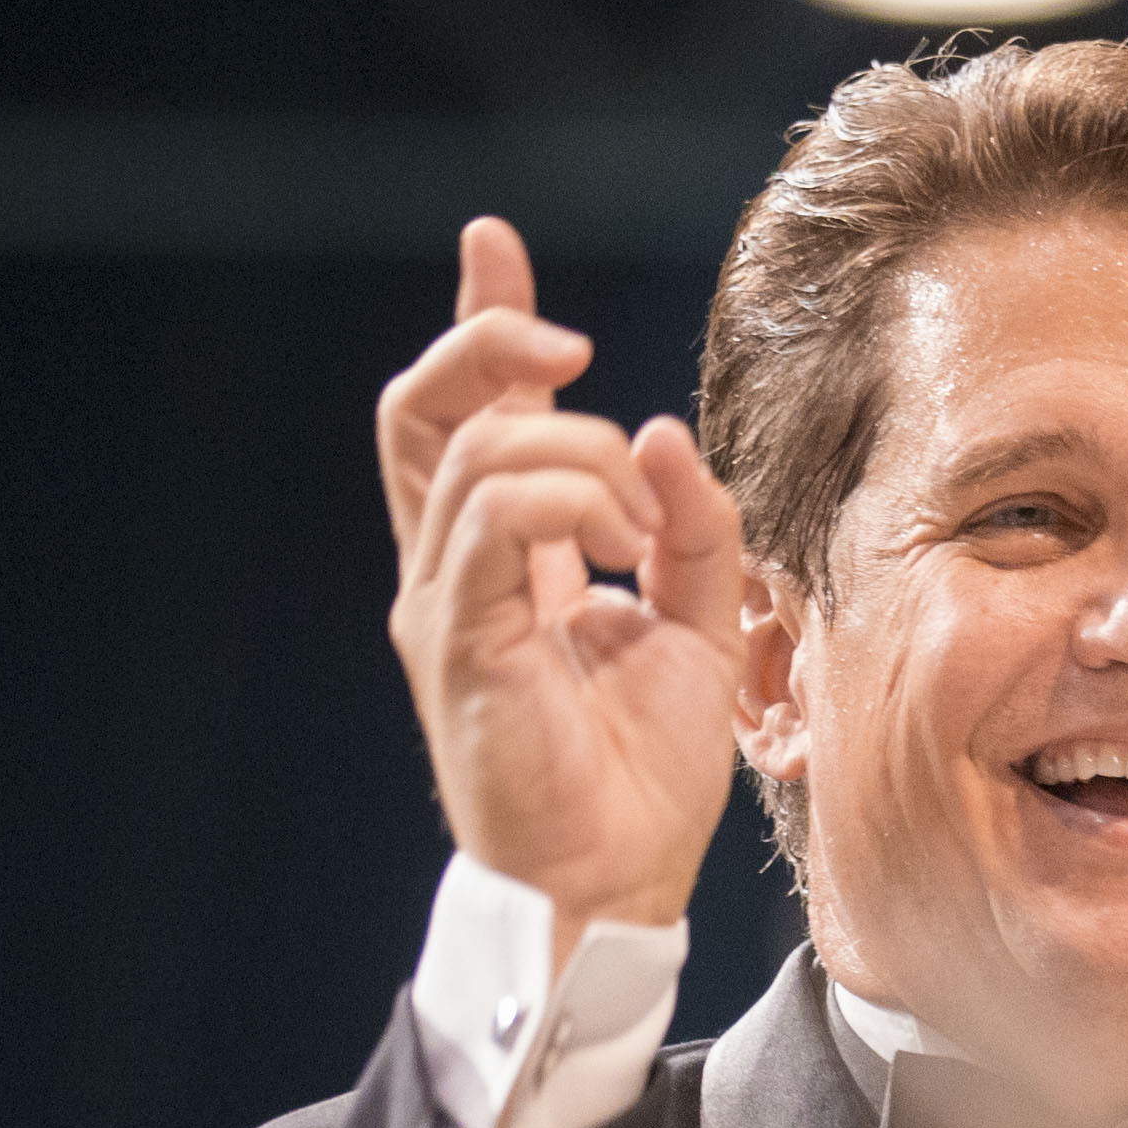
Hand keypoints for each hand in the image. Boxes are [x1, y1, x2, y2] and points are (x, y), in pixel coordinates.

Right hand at [376, 218, 750, 952]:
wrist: (616, 883)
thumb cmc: (643, 775)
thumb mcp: (700, 625)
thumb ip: (691, 527)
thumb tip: (659, 433)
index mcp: (504, 561)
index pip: (468, 417)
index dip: (477, 325)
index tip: (492, 244)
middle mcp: (456, 570)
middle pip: (426, 410)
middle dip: (489, 346)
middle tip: (566, 349)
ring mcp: (448, 603)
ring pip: (477, 454)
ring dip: (577, 457)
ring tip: (636, 526)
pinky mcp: (459, 642)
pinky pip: (493, 521)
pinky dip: (565, 502)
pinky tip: (620, 548)